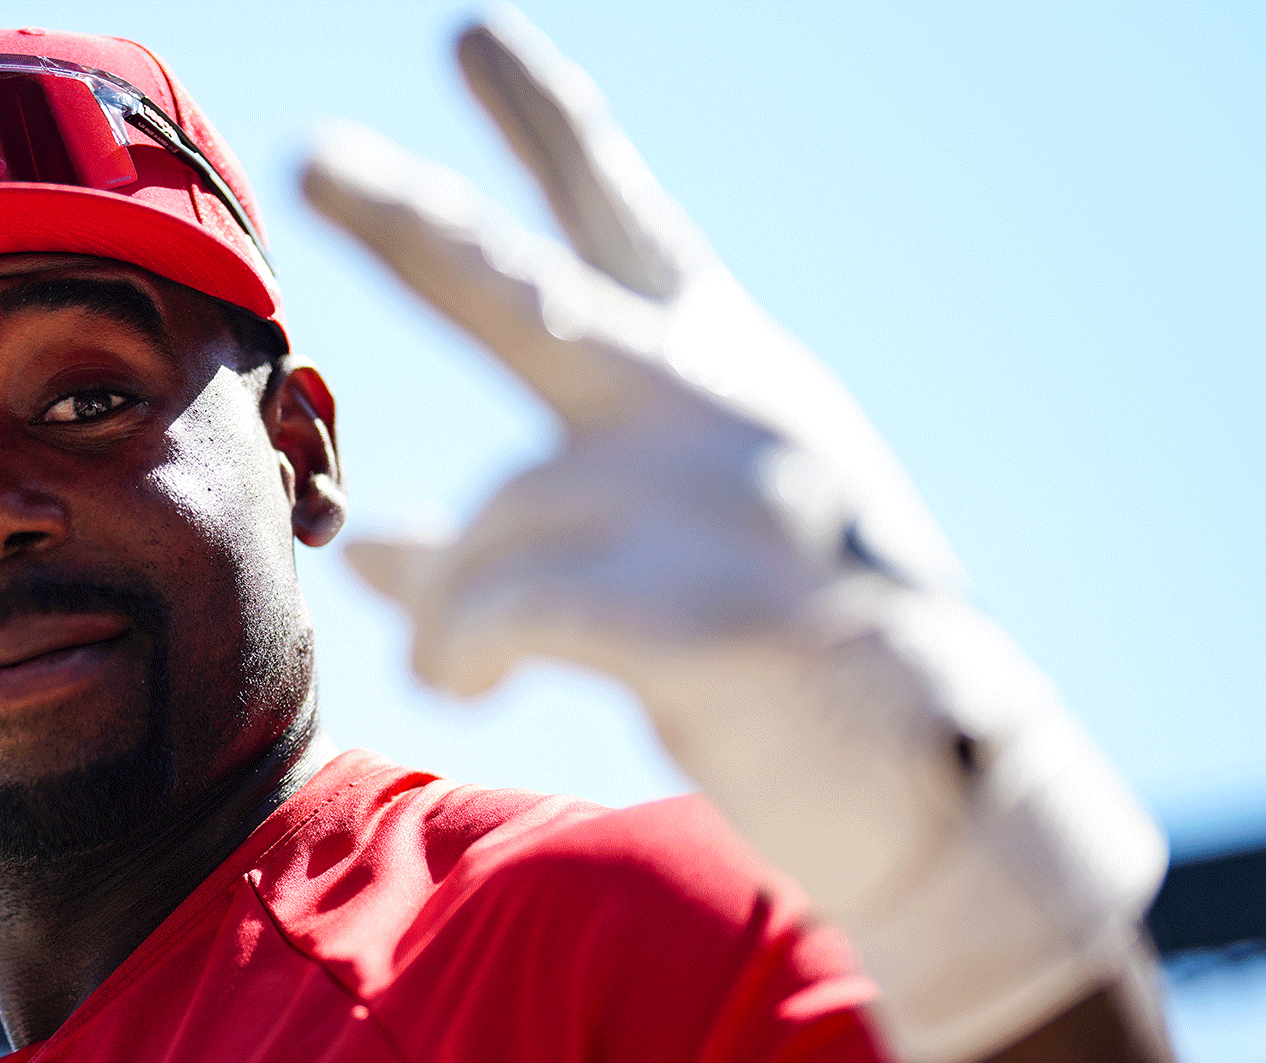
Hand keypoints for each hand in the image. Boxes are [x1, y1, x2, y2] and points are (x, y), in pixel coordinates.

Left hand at [303, 8, 1166, 1062]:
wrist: (949, 784)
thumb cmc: (802, 660)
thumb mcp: (674, 547)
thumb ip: (529, 520)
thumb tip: (369, 548)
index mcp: (724, 369)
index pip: (618, 216)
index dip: (542, 117)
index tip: (469, 31)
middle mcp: (714, 404)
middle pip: (525, 290)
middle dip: (411, 221)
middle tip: (316, 155)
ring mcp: (715, 495)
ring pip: (493, 512)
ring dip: (449, 600)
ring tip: (459, 662)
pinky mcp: (700, 604)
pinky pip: (503, 605)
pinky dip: (458, 645)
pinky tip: (462, 682)